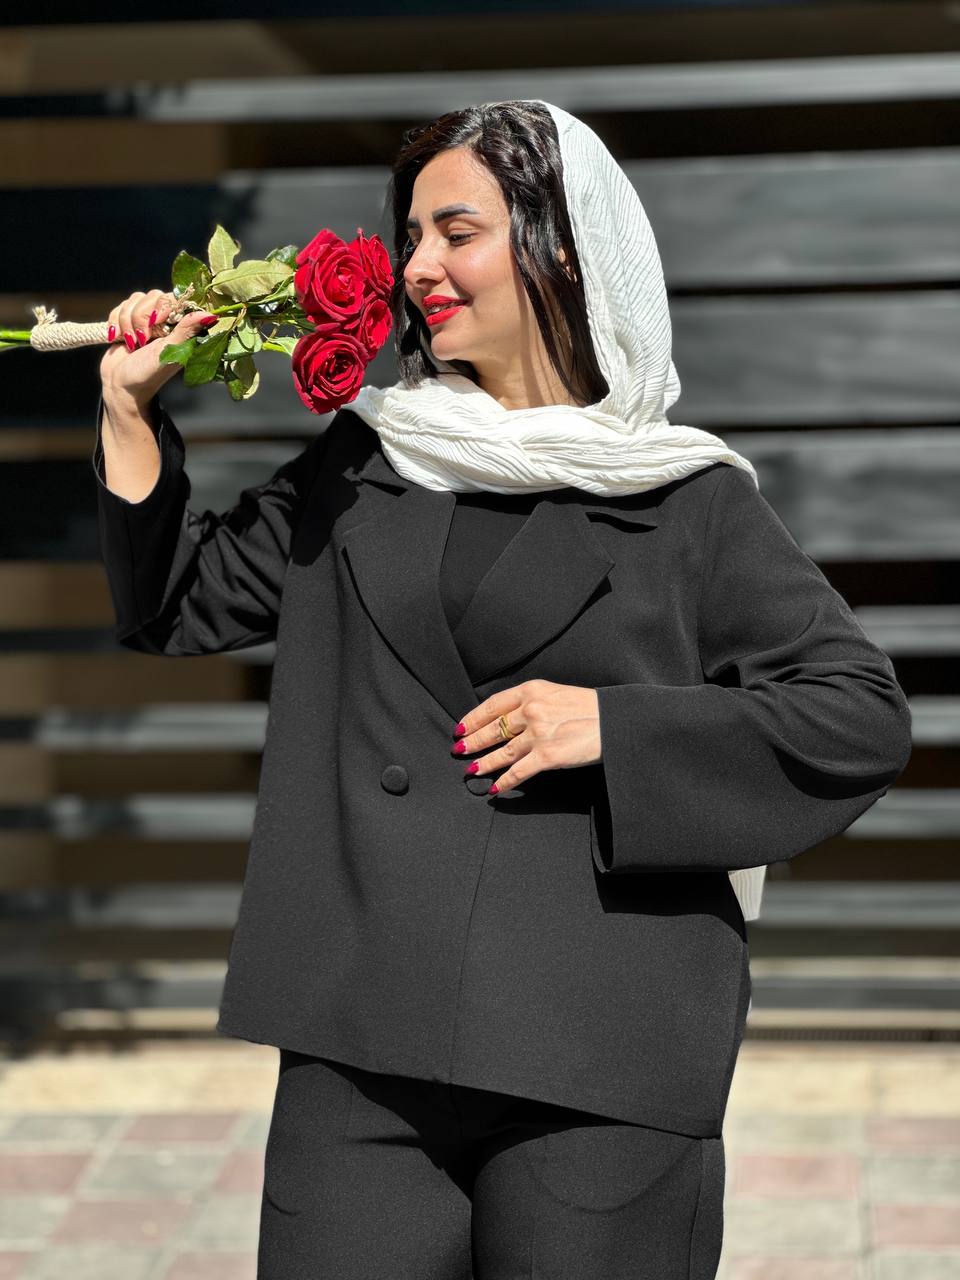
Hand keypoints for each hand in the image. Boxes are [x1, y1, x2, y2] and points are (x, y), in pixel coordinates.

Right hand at [99, 288, 217, 405]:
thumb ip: (186, 331)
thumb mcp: (168, 353)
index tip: (157, 321)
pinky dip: (116, 322)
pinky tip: (120, 339)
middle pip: (154, 295)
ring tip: (133, 343)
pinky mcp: (129, 320)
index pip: (176, 298)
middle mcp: (166, 321)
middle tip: (143, 339)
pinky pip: (121, 305)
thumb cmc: (147, 375)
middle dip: (142, 316)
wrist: (119, 386)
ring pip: (135, 299)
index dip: (164, 306)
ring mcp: (146, 319)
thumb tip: (211, 315)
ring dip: (128, 322)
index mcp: (181, 328)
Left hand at [451, 678, 601, 794]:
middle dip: (472, 741)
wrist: (614, 719)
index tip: (461, 727)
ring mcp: (538, 734)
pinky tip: (495, 787)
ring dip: (484, 763)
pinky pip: (519, 771)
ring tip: (471, 770)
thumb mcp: (555, 693)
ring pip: (502, 751)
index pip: (492, 705)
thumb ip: (530, 701)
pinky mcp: (548, 756)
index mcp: (531, 691)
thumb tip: (507, 717)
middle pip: (493, 728)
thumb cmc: (588, 707)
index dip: (473, 718)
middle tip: (459, 749)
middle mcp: (531, 710)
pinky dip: (505, 781)